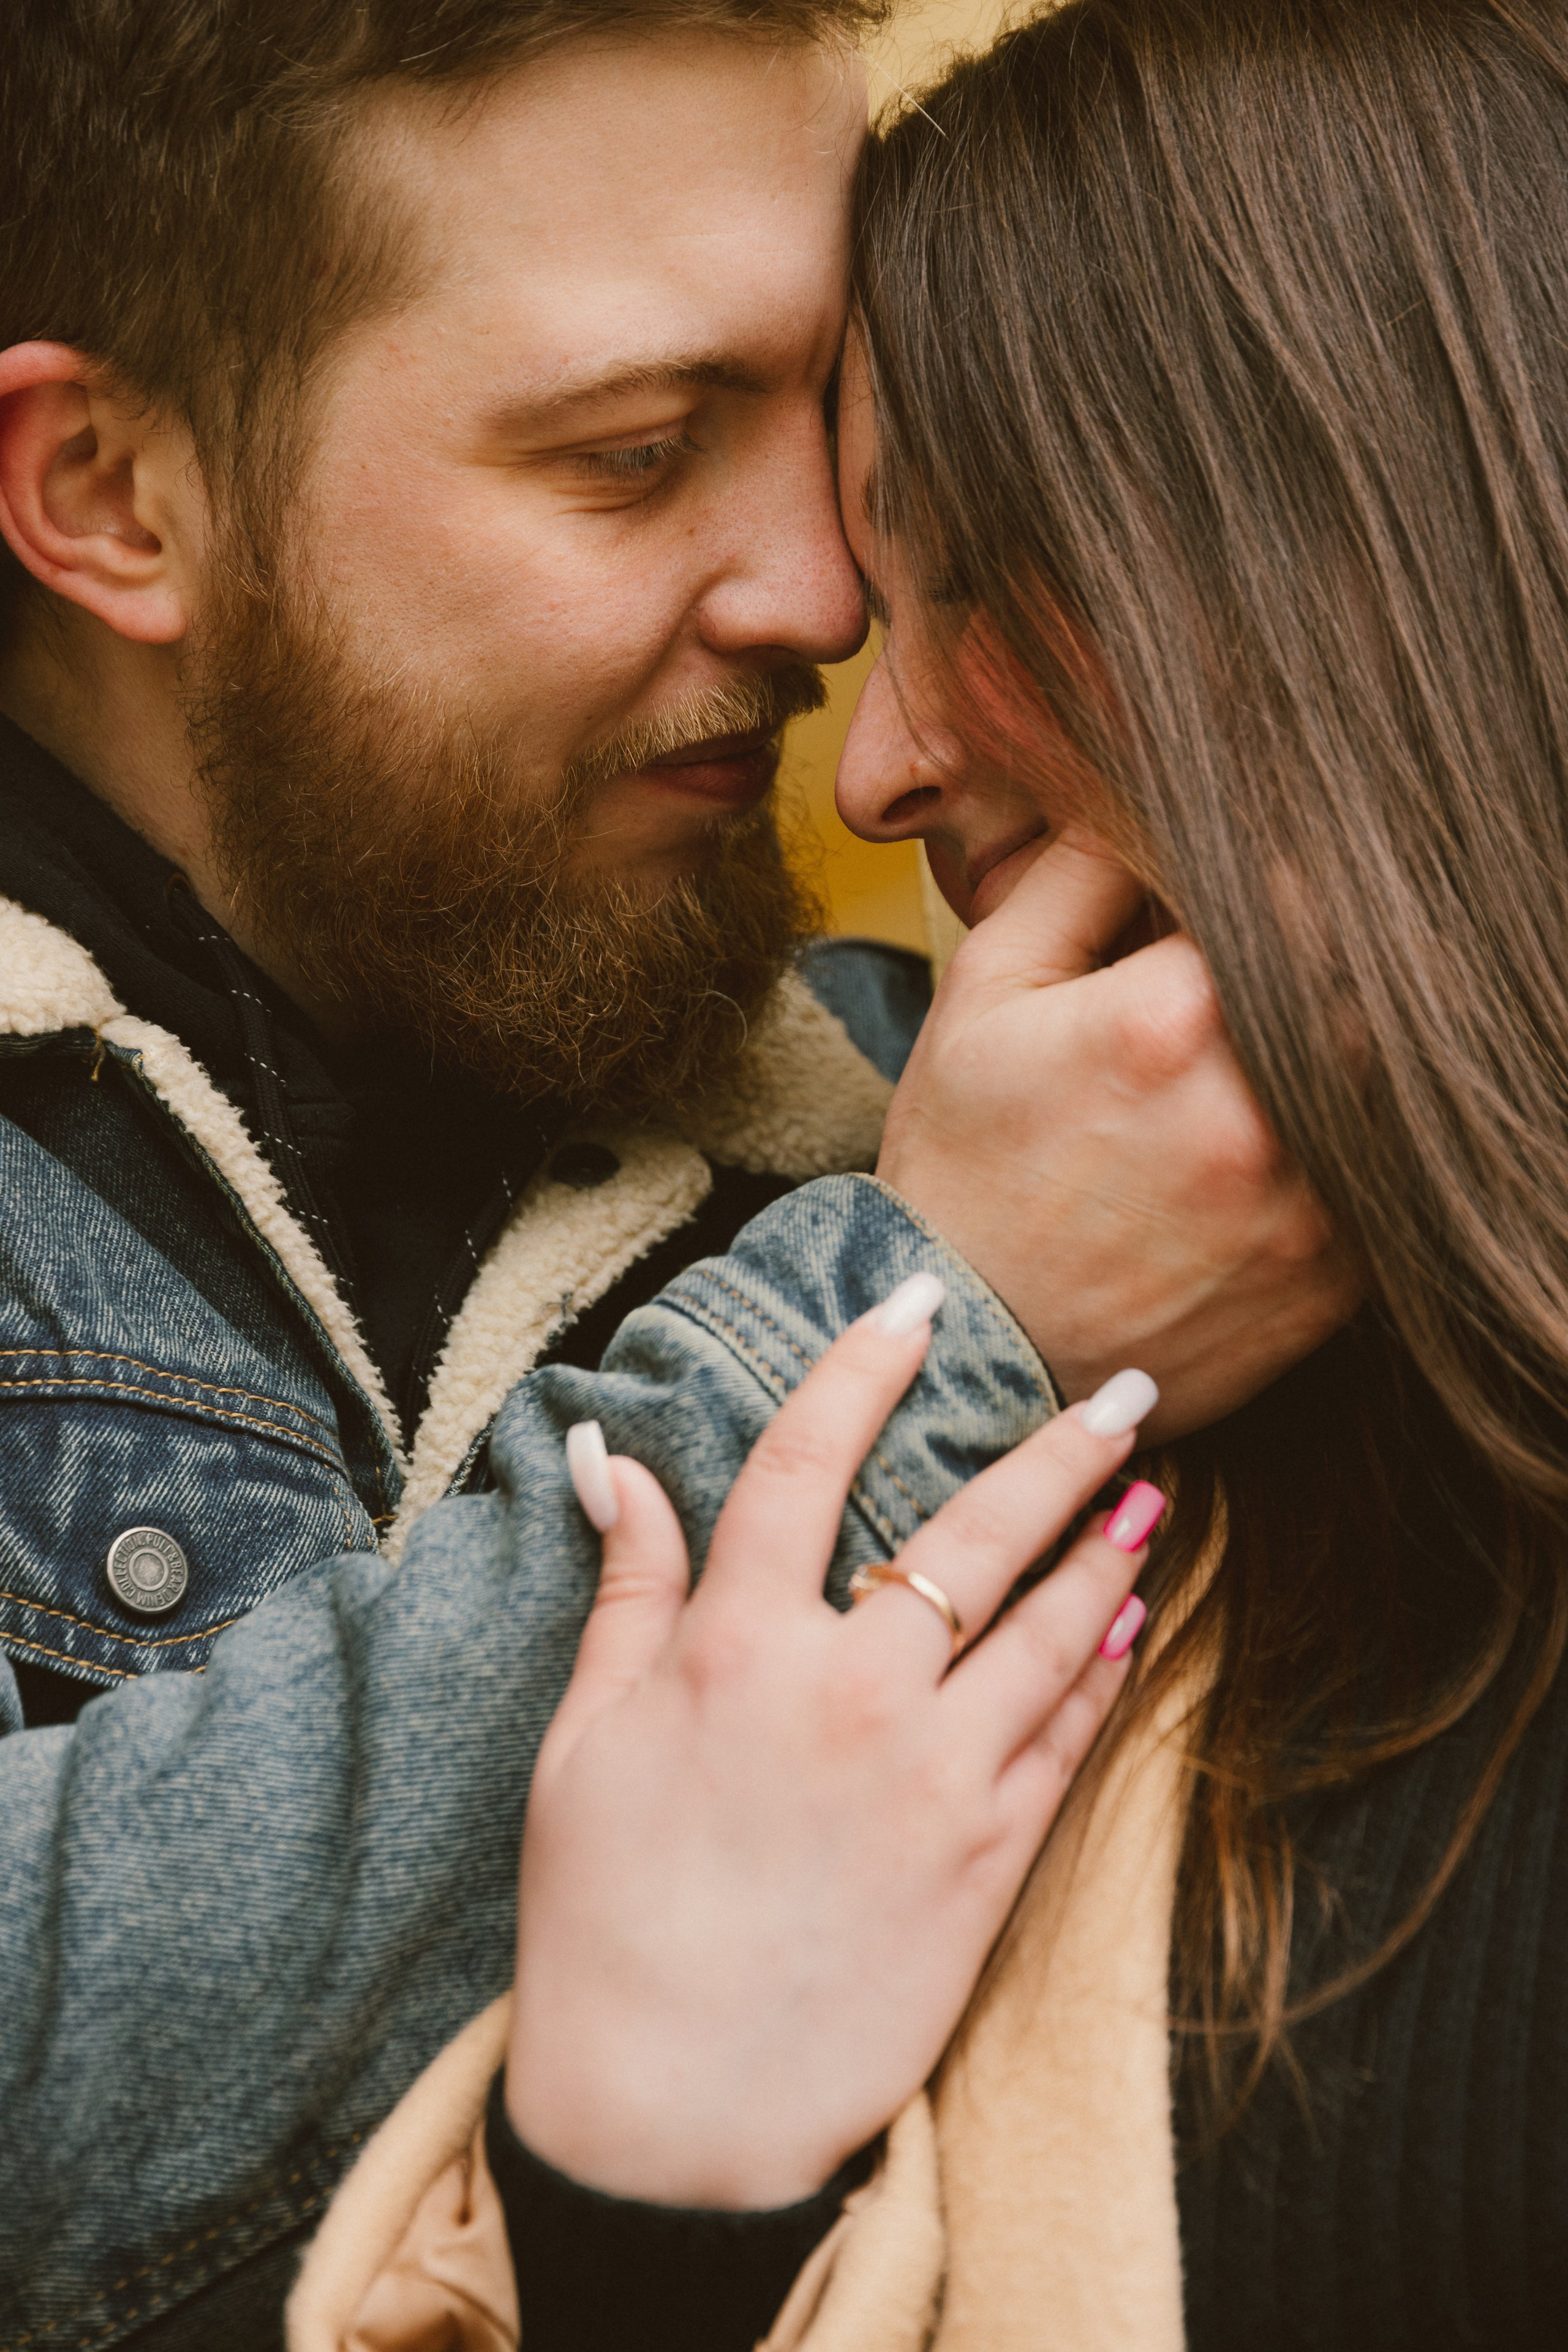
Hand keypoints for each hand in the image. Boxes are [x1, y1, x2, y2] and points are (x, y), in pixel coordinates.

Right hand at [506, 1283, 1160, 2208]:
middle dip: (1059, 1447)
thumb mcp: (583, 1741)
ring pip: (1049, 1629)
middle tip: (1128, 1389)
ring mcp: (931, 1776)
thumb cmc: (605, 1917)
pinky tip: (1134, 1619)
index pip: (803, 1462)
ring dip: (1107, 1549)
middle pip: (971, 1531)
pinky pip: (1066, 1736)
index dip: (861, 1366)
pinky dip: (1106, 1668)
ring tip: (1152, 1491)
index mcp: (735, 1649)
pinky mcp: (986, 1859)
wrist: (673, 2112)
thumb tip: (608, 1458)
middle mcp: (847, 1692)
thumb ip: (626, 1590)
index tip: (913, 1301)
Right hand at [876, 832, 1361, 1438]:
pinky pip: (1390, 1174)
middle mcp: (1259, 1113)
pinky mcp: (1339, 1281)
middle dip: (1336, 949)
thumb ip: (1075, 874)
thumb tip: (1150, 794)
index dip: (1282, 869)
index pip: (1291, 887)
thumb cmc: (965, 1163)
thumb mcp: (983, 992)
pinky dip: (1362, 1139)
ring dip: (1353, 1044)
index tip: (1263, 875)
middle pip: (1366, 975)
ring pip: (1391, 1077)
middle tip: (1298, 947)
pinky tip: (1297, 1130)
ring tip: (1289, 1043)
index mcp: (1168, 1019)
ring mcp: (1312, 1206)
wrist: (969, 1354)